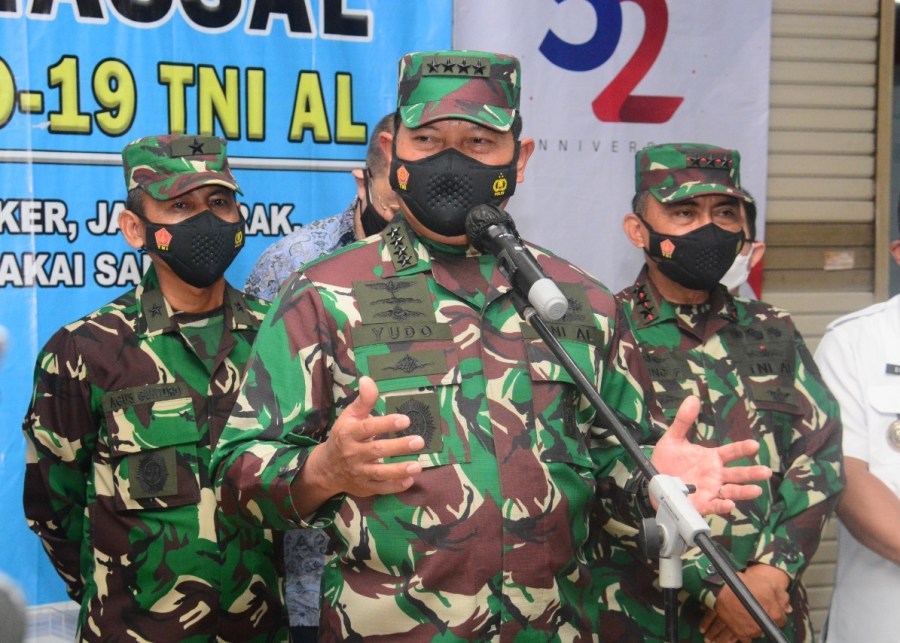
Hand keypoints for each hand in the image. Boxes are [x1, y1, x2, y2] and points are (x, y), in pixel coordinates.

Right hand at [291, 376, 423, 514]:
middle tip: (419, 441)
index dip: (386, 424)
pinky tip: (410, 480)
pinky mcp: (364, 487)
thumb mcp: (349, 417)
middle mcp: (353, 453)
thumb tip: (368, 379)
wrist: (326, 468)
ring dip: (400, 470)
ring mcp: (359, 472)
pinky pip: (381, 488)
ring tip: (418, 465)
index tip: (405, 420)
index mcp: (349, 433)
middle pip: (377, 450)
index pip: (368, 428)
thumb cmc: (344, 437)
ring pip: (380, 472)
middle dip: (399, 446)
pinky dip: (395, 486)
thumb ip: (363, 401)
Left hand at [650, 396, 771, 514]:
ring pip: (731, 491)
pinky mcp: (702, 504)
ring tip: (756, 490)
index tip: (754, 444)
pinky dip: (723, 506)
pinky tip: (729, 504)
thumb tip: (692, 398)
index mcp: (712, 458)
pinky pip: (715, 506)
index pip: (732, 452)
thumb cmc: (666, 461)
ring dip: (744, 492)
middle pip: (738, 474)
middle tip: (765, 472)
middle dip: (752, 473)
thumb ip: (683, 421)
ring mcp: (710, 490)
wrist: (652, 481)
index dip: (742, 449)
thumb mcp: (673, 439)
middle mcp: (715, 475)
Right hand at [700, 564, 790, 640]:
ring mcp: (752, 631)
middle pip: (769, 626)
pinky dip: (745, 633)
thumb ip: (782, 597)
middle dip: (765, 619)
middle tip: (758, 609)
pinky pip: (746, 638)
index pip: (781, 620)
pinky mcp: (740, 633)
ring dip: (755, 626)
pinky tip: (742, 623)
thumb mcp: (769, 584)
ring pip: (758, 632)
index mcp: (775, 614)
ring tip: (748, 615)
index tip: (770, 608)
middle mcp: (766, 625)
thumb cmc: (747, 583)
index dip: (776, 613)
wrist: (723, 587)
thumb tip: (788, 608)